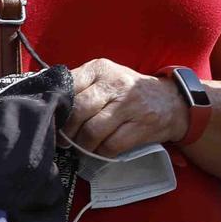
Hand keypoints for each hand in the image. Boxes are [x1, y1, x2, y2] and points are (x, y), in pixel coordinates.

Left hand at [65, 58, 189, 156]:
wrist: (172, 101)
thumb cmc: (129, 92)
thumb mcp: (106, 79)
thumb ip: (80, 87)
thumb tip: (48, 106)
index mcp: (101, 69)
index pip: (68, 87)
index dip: (57, 108)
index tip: (53, 121)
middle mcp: (115, 83)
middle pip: (79, 111)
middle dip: (68, 131)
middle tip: (65, 140)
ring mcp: (131, 105)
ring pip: (92, 131)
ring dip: (84, 145)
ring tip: (83, 146)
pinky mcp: (142, 125)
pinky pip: (112, 145)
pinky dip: (102, 152)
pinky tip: (102, 150)